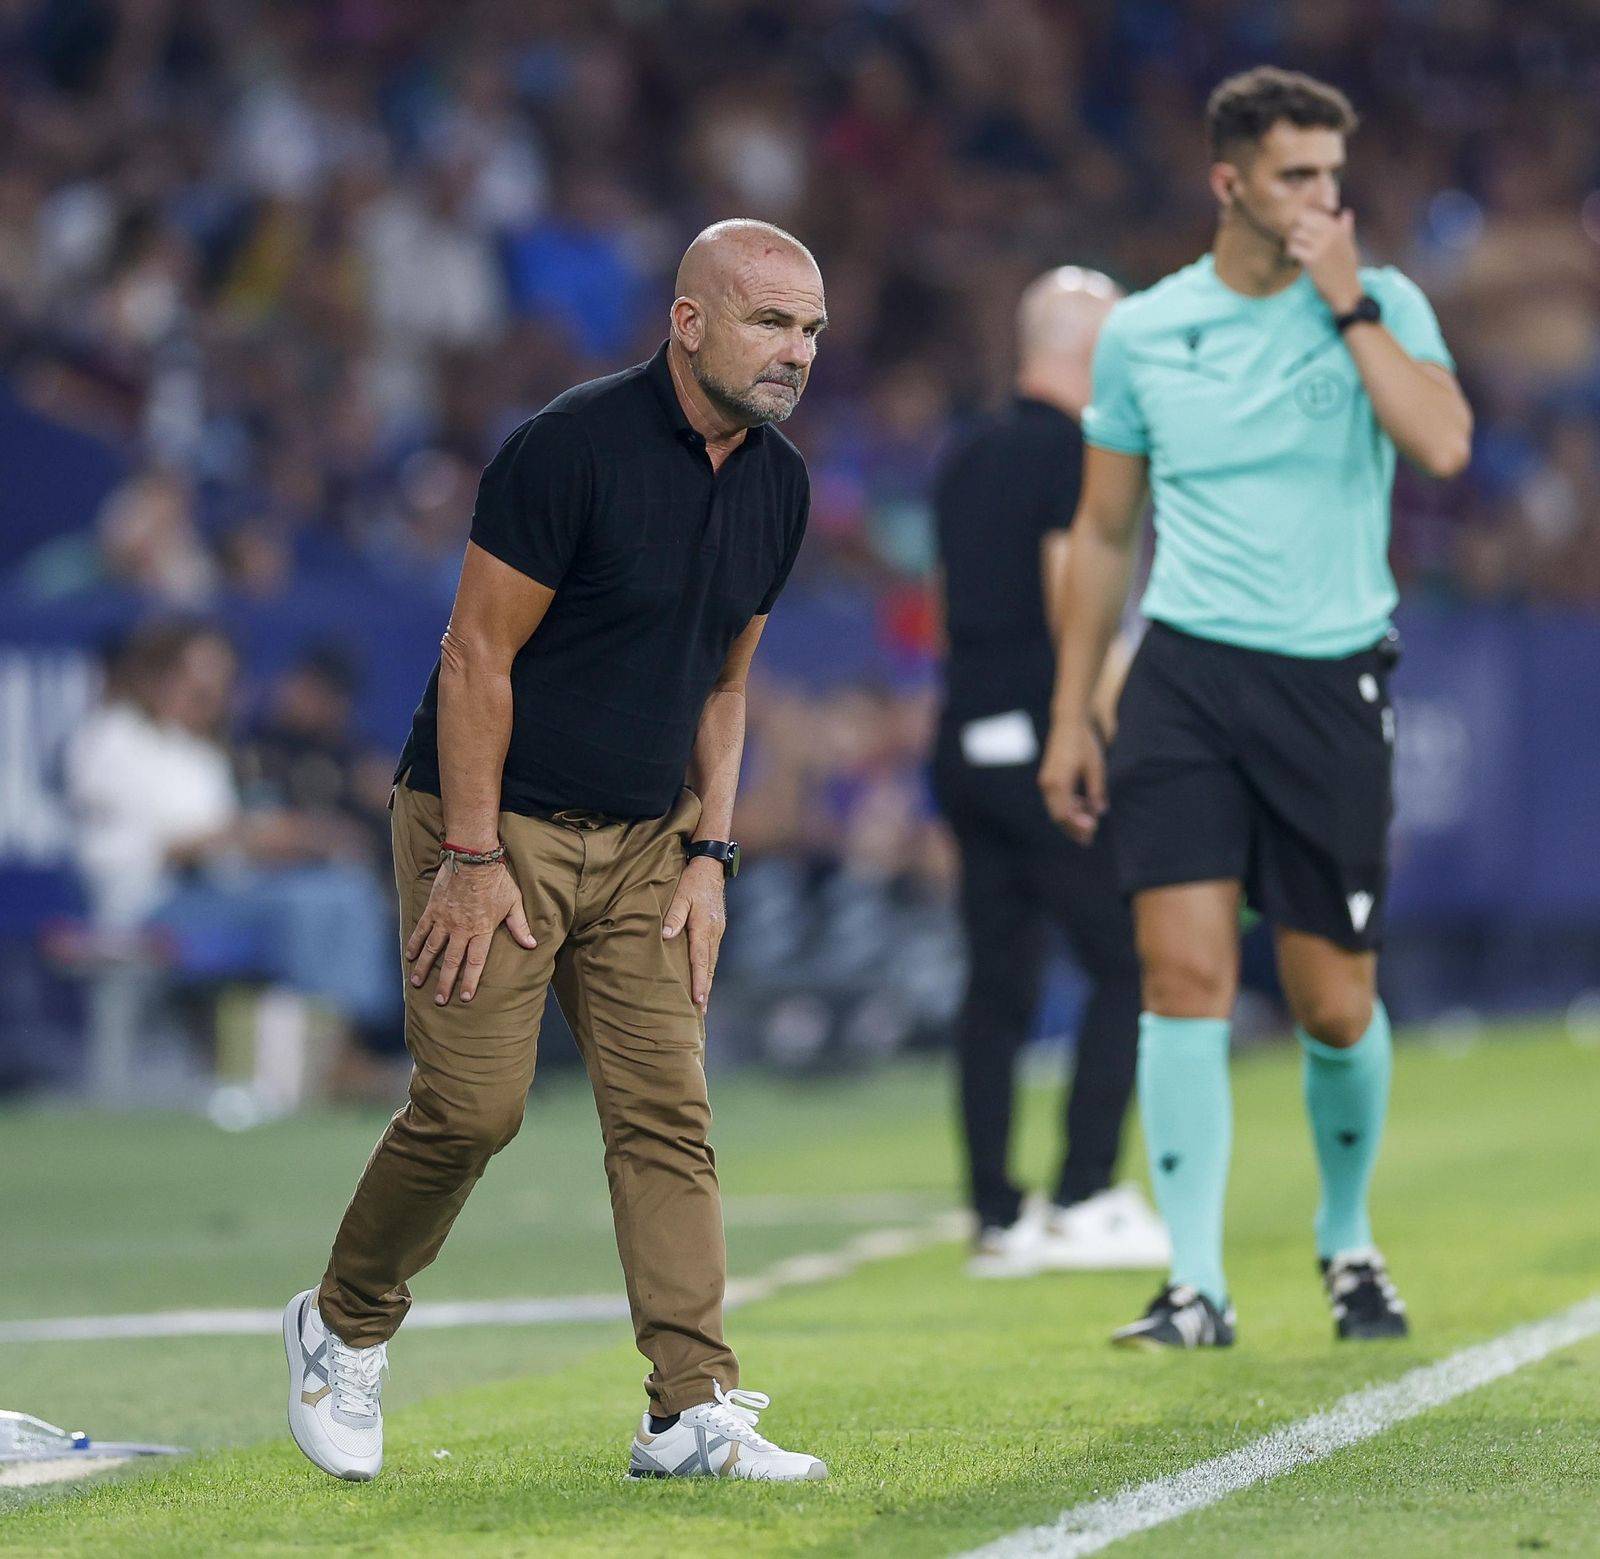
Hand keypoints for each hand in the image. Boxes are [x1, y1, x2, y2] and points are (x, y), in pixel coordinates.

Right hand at [406, 859, 535, 1004]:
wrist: (473, 858)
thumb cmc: (497, 880)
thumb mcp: (514, 903)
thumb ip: (520, 926)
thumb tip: (532, 944)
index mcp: (482, 930)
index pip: (476, 962)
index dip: (470, 980)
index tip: (464, 997)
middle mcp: (461, 929)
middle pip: (452, 961)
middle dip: (445, 983)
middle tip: (439, 1000)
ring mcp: (445, 920)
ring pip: (432, 949)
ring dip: (424, 967)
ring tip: (417, 983)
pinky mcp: (433, 909)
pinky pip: (421, 930)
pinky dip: (415, 943)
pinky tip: (409, 956)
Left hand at [661, 855, 725, 1009]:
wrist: (711, 866)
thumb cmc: (693, 880)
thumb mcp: (680, 896)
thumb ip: (673, 917)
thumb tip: (665, 936)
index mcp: (704, 928)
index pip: (701, 961)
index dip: (699, 982)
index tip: (699, 1001)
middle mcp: (714, 933)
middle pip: (709, 967)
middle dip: (706, 989)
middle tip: (702, 1012)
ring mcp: (717, 931)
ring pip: (712, 962)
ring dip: (708, 981)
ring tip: (703, 1001)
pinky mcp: (716, 928)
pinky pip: (712, 953)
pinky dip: (708, 968)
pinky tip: (704, 975)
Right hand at [1038, 717, 1105, 844]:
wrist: (1069, 721)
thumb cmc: (1084, 743)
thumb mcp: (1096, 767)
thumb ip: (1096, 791)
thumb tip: (1099, 812)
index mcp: (1058, 783)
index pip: (1064, 814)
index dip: (1077, 827)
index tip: (1092, 831)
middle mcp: (1048, 784)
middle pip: (1058, 816)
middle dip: (1073, 829)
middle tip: (1089, 840)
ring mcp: (1046, 781)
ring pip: (1056, 809)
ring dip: (1071, 819)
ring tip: (1088, 826)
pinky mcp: (1049, 777)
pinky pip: (1056, 800)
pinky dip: (1068, 808)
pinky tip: (1082, 808)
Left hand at [1286, 207, 1361, 315]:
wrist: (1346, 291)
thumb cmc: (1346, 269)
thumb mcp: (1349, 246)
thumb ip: (1346, 229)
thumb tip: (1347, 212)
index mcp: (1338, 228)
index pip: (1313, 214)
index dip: (1303, 222)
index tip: (1302, 235)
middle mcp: (1330, 233)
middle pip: (1302, 220)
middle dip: (1295, 230)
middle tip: (1296, 242)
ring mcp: (1321, 246)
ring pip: (1296, 234)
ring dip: (1291, 243)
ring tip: (1295, 252)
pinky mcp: (1312, 259)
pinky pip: (1293, 248)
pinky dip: (1290, 254)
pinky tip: (1294, 260)